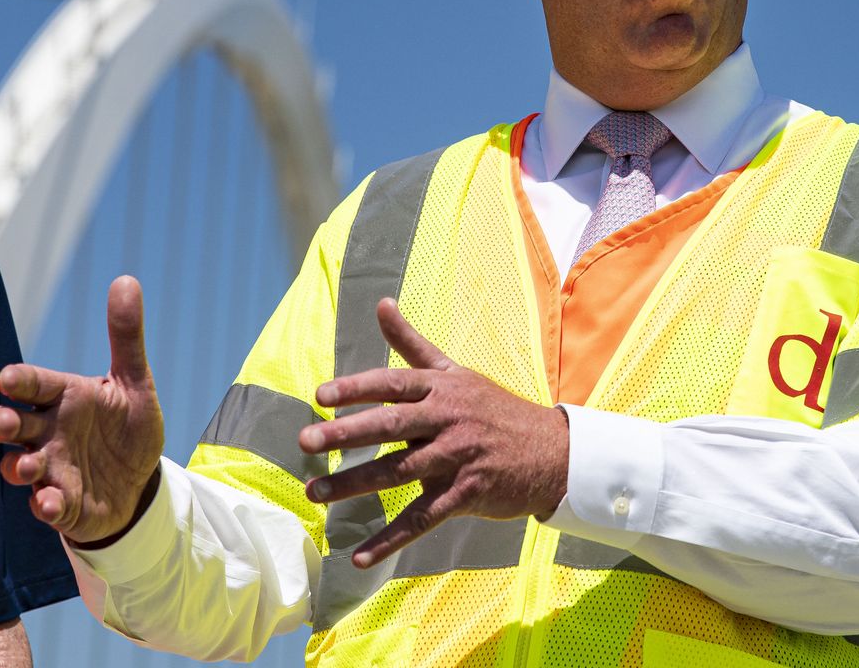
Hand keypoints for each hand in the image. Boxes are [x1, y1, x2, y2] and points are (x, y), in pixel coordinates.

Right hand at [0, 275, 165, 545]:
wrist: (140, 482)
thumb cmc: (127, 427)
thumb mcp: (134, 382)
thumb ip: (126, 337)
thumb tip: (126, 280)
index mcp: (63, 397)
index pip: (34, 384)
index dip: (20, 382)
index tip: (9, 379)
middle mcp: (48, 431)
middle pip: (13, 424)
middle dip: (3, 423)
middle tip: (2, 422)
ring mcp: (50, 468)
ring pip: (18, 466)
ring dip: (19, 467)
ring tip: (30, 466)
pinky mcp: (61, 503)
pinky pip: (45, 505)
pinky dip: (45, 504)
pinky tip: (52, 502)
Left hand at [299, 298, 569, 567]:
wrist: (552, 452)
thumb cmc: (493, 409)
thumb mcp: (455, 372)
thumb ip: (412, 343)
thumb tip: (380, 303)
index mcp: (441, 387)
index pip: (393, 384)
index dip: (356, 389)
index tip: (320, 397)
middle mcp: (448, 418)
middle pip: (391, 424)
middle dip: (346, 433)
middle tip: (306, 442)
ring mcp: (458, 457)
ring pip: (399, 471)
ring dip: (355, 484)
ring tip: (315, 492)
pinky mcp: (466, 494)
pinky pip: (422, 518)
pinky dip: (390, 539)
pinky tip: (359, 555)